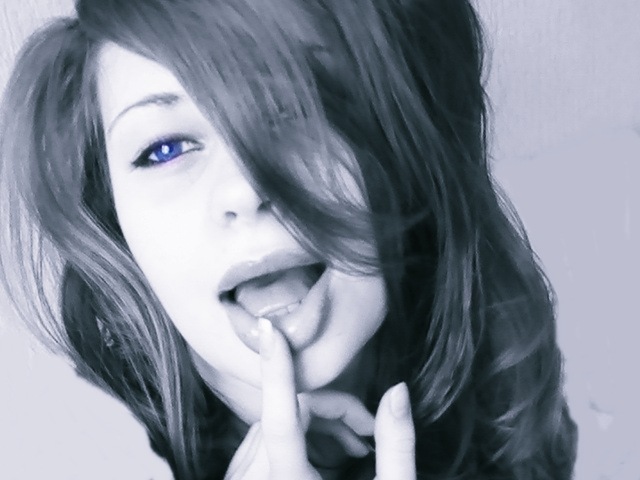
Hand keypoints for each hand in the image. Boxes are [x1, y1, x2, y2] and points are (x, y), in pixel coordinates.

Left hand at [224, 318, 415, 478]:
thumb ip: (396, 445)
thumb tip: (397, 392)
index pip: (283, 418)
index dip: (278, 369)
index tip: (272, 331)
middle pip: (284, 419)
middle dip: (328, 411)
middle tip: (367, 432)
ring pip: (266, 431)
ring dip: (309, 425)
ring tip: (351, 447)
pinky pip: (256, 449)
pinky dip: (288, 439)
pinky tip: (322, 456)